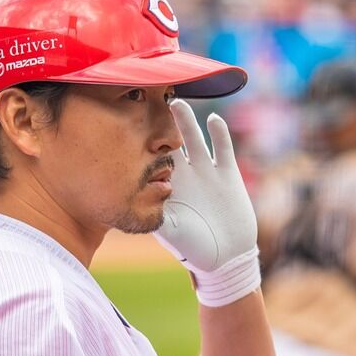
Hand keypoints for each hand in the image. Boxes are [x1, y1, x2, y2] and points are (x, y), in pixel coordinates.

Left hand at [154, 99, 256, 273]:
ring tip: (176, 101)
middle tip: (150, 99)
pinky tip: (212, 118)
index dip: (141, 140)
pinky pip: (223, 149)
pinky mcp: (227, 174)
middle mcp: (184, 173)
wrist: (225, 256)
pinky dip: (219, 134)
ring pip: (194, 139)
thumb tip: (141, 205)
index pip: (151, 157)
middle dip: (161, 123)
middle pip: (170, 141)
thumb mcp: (170, 230)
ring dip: (186, 122)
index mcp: (166, 184)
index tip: (128, 120)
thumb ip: (157, 216)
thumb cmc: (192, 247)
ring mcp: (205, 171)